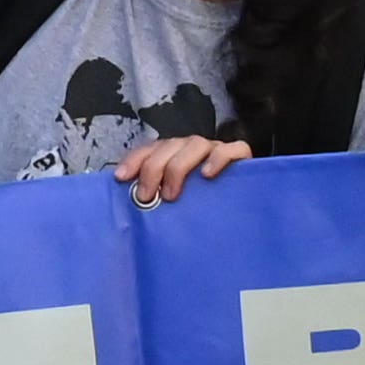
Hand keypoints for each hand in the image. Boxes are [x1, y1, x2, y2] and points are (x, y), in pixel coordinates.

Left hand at [112, 132, 252, 207]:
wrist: (242, 219)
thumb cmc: (201, 212)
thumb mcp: (173, 205)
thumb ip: (155, 199)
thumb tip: (131, 207)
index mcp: (174, 155)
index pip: (150, 149)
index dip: (134, 160)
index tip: (121, 178)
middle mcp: (193, 149)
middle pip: (170, 145)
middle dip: (153, 168)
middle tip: (145, 196)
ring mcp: (217, 150)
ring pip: (196, 144)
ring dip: (179, 166)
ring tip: (171, 194)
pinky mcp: (240, 157)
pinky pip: (233, 149)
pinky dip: (219, 159)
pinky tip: (207, 175)